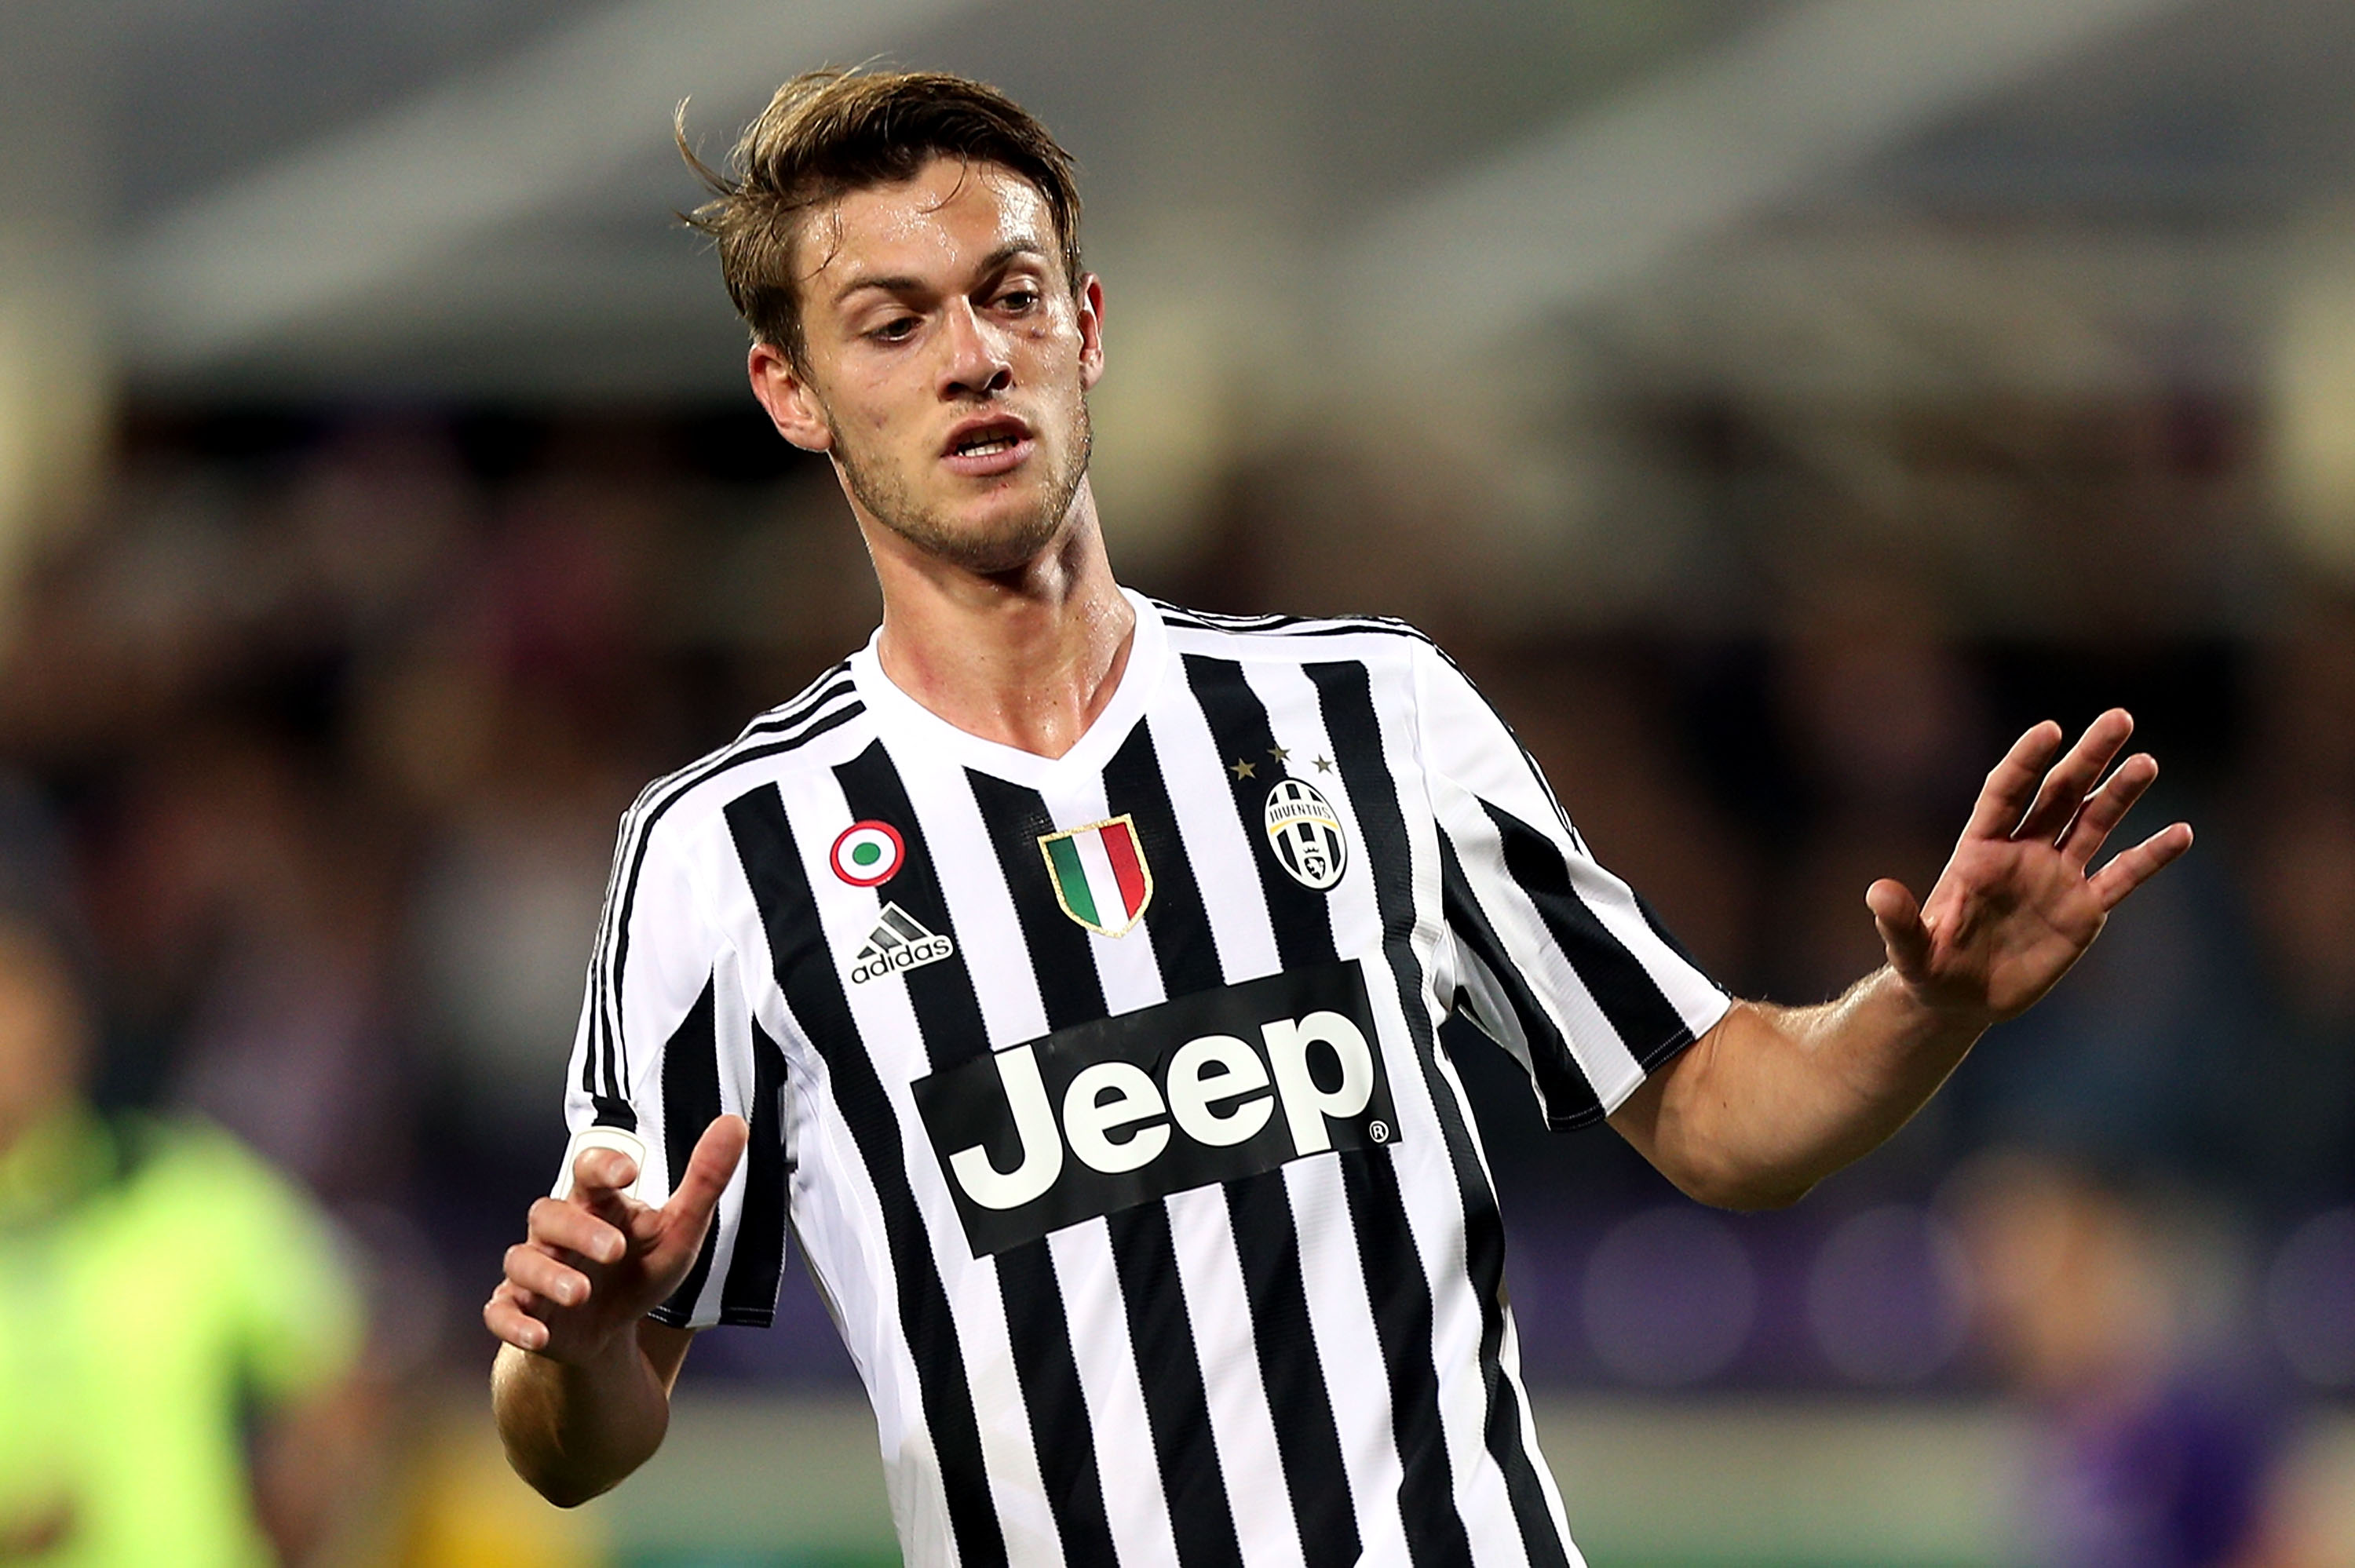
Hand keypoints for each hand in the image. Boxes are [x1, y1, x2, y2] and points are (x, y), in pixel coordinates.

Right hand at [484, 1115, 747, 1364]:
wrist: (611, 1329)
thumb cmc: (640, 1268)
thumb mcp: (680, 1229)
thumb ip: (705, 1180)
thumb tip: (734, 1123)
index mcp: (597, 1205)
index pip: (588, 1171)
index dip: (602, 1167)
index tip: (627, 1172)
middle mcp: (559, 1231)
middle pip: (549, 1213)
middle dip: (580, 1230)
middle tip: (616, 1250)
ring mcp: (535, 1270)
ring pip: (523, 1260)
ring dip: (548, 1275)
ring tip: (582, 1293)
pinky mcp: (521, 1309)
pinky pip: (501, 1311)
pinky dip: (515, 1323)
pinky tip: (539, 1334)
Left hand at [1866, 710, 2192, 1026]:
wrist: (1959, 999)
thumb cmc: (1926, 967)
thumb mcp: (1908, 949)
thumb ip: (1898, 921)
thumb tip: (1876, 892)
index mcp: (1979, 849)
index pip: (2006, 792)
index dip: (2026, 762)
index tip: (2050, 730)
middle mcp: (2023, 853)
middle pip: (2059, 793)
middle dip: (2087, 758)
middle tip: (2119, 718)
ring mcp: (2056, 878)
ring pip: (2094, 823)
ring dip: (2120, 792)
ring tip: (2146, 761)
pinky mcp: (2083, 910)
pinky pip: (2122, 876)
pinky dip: (2151, 856)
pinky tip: (2182, 833)